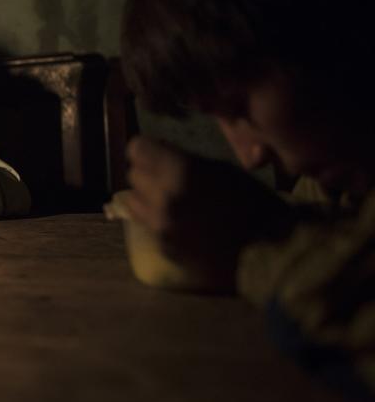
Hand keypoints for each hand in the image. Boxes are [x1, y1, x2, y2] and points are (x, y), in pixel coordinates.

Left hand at [125, 136, 291, 285]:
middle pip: (133, 174)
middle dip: (148, 173)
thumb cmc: (252, 203)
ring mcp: (160, 226)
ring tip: (170, 201)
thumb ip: (185, 161)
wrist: (268, 252)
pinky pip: (147, 225)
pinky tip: (180, 223)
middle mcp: (162, 198)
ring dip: (147, 197)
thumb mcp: (222, 170)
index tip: (156, 152)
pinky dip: (157, 220)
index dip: (147, 149)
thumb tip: (160, 153)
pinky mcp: (162, 247)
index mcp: (180, 172)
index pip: (137, 149)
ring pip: (134, 200)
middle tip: (167, 177)